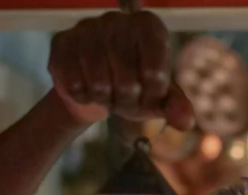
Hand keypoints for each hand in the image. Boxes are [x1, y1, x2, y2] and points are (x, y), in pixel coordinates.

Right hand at [48, 11, 193, 130]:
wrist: (97, 91)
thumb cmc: (137, 89)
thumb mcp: (161, 99)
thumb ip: (177, 107)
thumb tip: (185, 122)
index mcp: (149, 27)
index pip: (156, 75)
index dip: (152, 97)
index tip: (148, 93)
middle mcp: (118, 19)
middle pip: (127, 83)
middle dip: (128, 102)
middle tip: (125, 98)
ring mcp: (86, 28)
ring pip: (99, 85)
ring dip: (105, 101)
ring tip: (108, 92)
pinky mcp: (61, 42)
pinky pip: (74, 85)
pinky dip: (84, 98)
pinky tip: (87, 89)